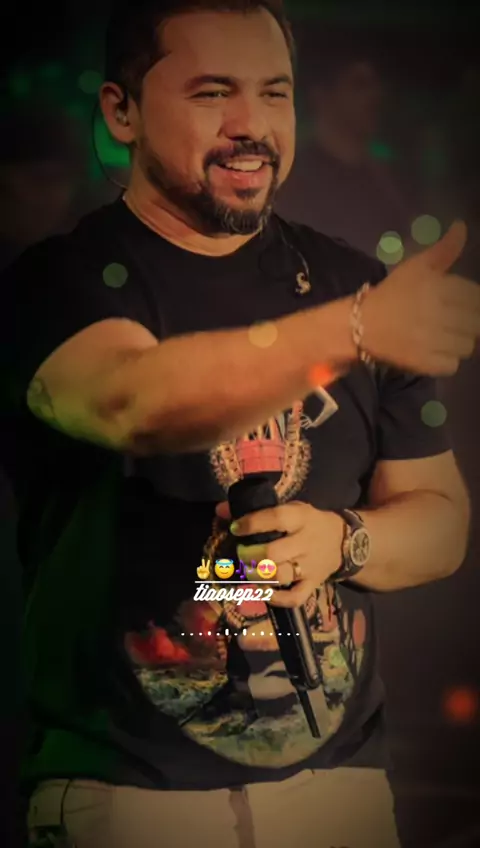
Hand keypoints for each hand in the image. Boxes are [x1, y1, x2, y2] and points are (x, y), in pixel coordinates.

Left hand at [215, 500, 343, 606]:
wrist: (343, 541)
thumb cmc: (308, 522)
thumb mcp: (289, 509)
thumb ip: (255, 510)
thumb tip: (220, 509)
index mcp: (300, 518)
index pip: (275, 519)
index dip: (252, 524)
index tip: (235, 528)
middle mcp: (305, 542)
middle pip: (273, 553)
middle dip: (249, 555)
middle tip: (241, 553)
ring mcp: (310, 566)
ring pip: (281, 576)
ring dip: (257, 576)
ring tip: (247, 571)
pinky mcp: (312, 584)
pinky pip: (295, 597)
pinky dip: (276, 599)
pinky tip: (263, 592)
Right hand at [363, 221, 479, 375]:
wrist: (361, 325)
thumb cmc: (392, 293)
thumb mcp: (417, 267)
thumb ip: (445, 250)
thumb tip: (462, 226)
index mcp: (440, 288)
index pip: (476, 297)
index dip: (470, 302)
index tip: (457, 305)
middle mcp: (440, 314)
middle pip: (476, 323)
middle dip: (466, 323)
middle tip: (449, 322)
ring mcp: (434, 341)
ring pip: (467, 346)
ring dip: (457, 342)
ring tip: (441, 338)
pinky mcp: (427, 364)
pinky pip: (453, 365)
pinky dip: (446, 361)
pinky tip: (433, 352)